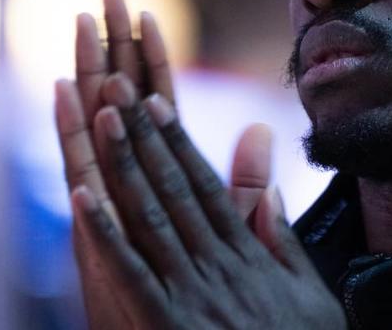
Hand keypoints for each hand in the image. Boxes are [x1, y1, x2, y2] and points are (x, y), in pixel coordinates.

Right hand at [55, 0, 275, 327]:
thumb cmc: (202, 290)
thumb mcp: (228, 228)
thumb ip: (243, 183)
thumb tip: (262, 129)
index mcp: (162, 178)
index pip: (158, 104)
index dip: (152, 58)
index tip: (147, 12)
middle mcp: (127, 179)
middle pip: (119, 99)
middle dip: (113, 46)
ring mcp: (108, 199)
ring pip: (97, 121)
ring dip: (89, 72)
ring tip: (82, 25)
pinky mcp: (94, 227)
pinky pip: (82, 170)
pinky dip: (72, 131)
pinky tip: (63, 92)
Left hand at [73, 74, 345, 328]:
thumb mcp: (310, 295)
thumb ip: (283, 243)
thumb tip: (268, 191)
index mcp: (248, 255)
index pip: (206, 185)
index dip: (178, 141)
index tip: (157, 102)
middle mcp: (217, 263)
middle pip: (174, 186)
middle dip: (144, 134)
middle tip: (119, 86)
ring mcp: (191, 293)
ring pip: (151, 215)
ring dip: (125, 163)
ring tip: (103, 116)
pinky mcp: (165, 323)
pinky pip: (131, 273)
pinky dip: (105, 233)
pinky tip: (82, 198)